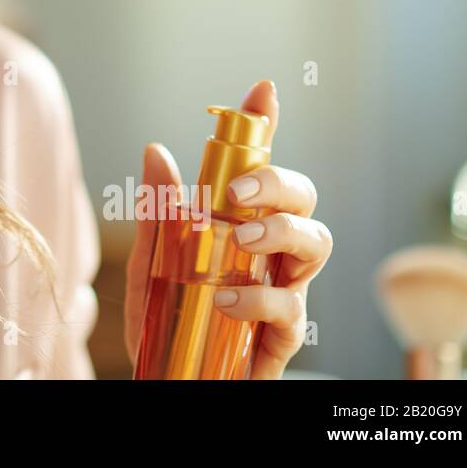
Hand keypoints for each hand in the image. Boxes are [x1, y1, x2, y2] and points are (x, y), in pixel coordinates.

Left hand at [123, 79, 332, 377]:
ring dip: (282, 233)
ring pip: (317, 244)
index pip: (260, 169)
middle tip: (237, 193)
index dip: (267, 126)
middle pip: (303, 199)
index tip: (262, 90)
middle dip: (279, 184)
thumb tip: (155, 150)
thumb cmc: (165, 318)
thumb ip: (157, 212)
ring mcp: (282, 290)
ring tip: (240, 241)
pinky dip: (257, 300)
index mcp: (239, 224)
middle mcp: (270, 252)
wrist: (168, 377)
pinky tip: (223, 297)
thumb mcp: (149, 260)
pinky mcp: (281, 336)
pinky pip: (291, 310)